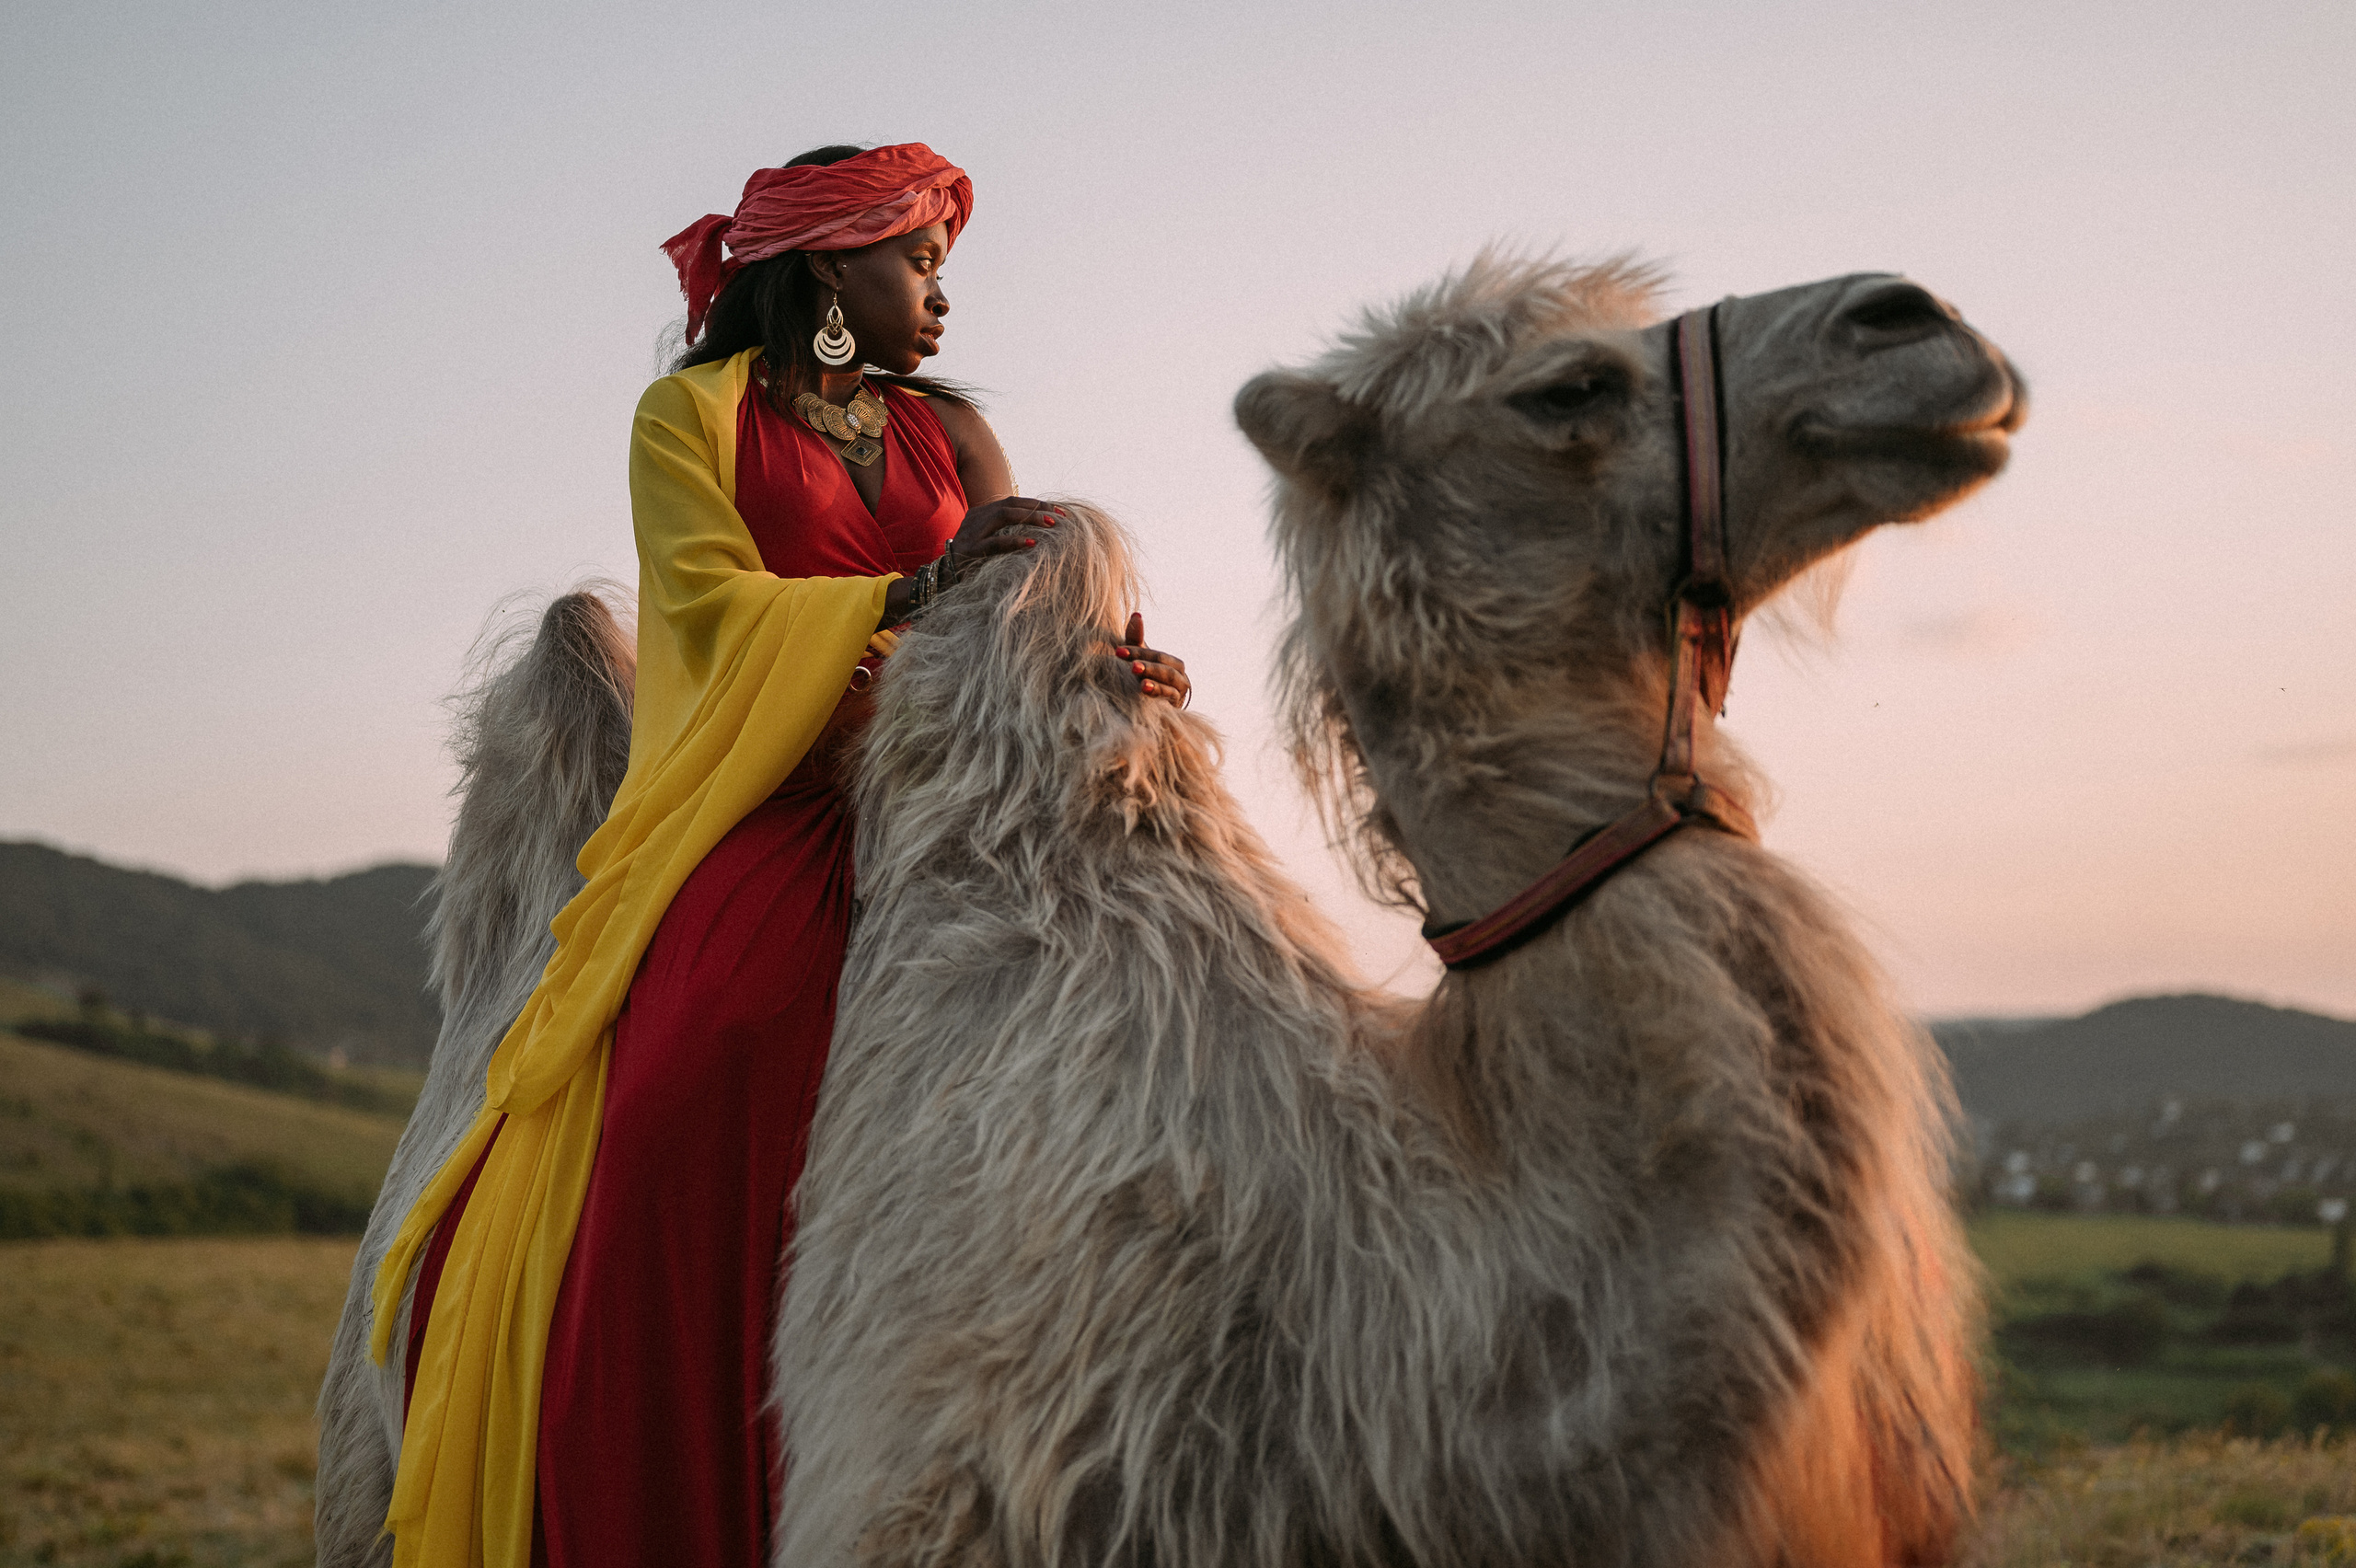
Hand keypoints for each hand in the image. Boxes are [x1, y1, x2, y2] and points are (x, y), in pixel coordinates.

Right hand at [881, 497, 1063, 624]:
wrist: (943, 579)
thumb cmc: (973, 562)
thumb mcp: (989, 541)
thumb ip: (1006, 532)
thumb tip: (1039, 528)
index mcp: (982, 513)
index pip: (1013, 502)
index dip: (1037, 503)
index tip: (1060, 510)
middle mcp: (976, 518)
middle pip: (1011, 505)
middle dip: (1038, 508)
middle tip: (1061, 517)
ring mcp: (972, 533)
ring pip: (1004, 516)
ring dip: (1031, 519)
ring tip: (1051, 525)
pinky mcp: (970, 551)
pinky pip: (995, 543)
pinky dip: (1015, 541)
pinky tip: (1032, 543)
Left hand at [1114, 612, 1190, 708]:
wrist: (1158, 713)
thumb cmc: (1148, 682)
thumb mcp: (1140, 660)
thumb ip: (1137, 639)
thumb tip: (1136, 614)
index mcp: (1172, 663)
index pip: (1154, 654)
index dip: (1136, 650)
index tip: (1117, 651)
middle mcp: (1180, 675)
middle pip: (1163, 664)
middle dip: (1146, 663)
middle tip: (1130, 664)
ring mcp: (1179, 691)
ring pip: (1168, 679)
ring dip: (1152, 675)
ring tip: (1137, 675)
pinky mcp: (1177, 705)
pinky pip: (1169, 695)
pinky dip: (1158, 691)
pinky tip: (1144, 688)